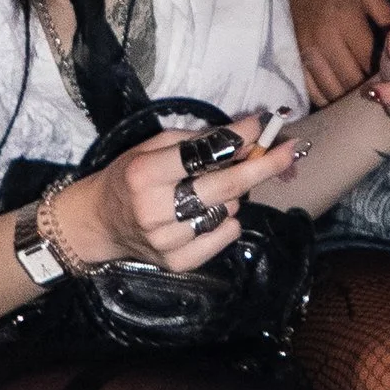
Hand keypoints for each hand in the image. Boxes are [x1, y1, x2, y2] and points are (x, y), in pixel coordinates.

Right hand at [59, 114, 303, 271]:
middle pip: (225, 187)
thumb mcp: (153, 147)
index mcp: (144, 174)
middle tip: (290, 150)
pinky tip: (209, 214)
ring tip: (210, 190)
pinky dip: (227, 222)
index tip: (264, 126)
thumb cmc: (130, 176)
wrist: (99, 222)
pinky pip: (224, 237)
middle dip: (263, 165)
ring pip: (228, 211)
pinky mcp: (178, 263)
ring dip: (232, 196)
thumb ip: (198, 140)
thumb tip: (248, 133)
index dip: (238, 140)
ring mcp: (167, 241)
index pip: (202, 155)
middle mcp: (154, 209)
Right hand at [288, 0, 389, 104]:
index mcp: (347, 20)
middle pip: (350, 80)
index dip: (385, 76)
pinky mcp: (293, 56)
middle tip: (382, 94)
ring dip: (348, 99)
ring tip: (363, 100)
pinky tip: (338, 101)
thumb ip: (388, 18)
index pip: (369, 61)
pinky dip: (325, 99)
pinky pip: (310, 88)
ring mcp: (306, 50)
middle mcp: (325, 40)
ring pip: (330, 89)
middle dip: (368, 90)